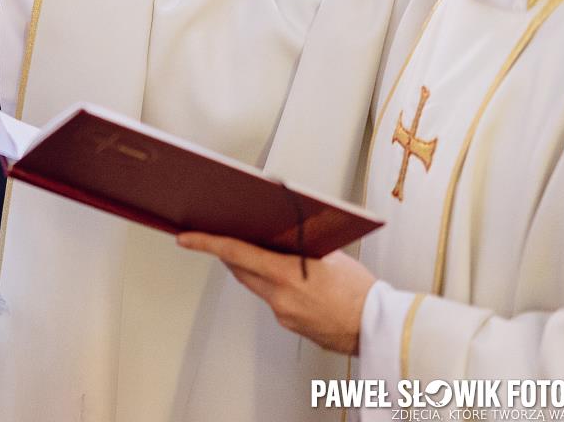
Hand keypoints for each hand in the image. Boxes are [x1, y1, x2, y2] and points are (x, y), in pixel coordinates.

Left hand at [175, 232, 374, 354]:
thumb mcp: (331, 256)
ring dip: (252, 268)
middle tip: (223, 234)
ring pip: (255, 285)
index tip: (185, 238)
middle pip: (240, 269)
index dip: (206, 243)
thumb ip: (301, 245)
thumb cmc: (362, 291)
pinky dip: (273, 286)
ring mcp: (282, 313)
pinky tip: (288, 279)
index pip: (235, 253)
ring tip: (260, 251)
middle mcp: (279, 296)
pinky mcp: (289, 324)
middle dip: (230, 252)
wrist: (378, 329)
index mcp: (287, 274)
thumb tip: (282, 235)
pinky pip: (272, 299)